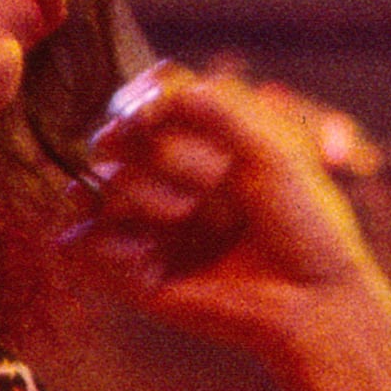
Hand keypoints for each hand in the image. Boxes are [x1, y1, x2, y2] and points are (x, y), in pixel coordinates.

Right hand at [69, 67, 390, 371]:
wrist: (311, 300)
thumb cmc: (305, 224)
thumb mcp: (272, 152)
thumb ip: (219, 109)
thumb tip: (159, 90)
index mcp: (197, 144)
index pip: (141, 102)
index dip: (138, 100)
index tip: (153, 109)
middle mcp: (164, 180)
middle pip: (114, 137)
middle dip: (160, 152)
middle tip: (212, 181)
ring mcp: (145, 225)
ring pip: (93, 186)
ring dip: (136, 194)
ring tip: (185, 216)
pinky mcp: (132, 272)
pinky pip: (79, 242)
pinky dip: (103, 243)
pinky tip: (146, 254)